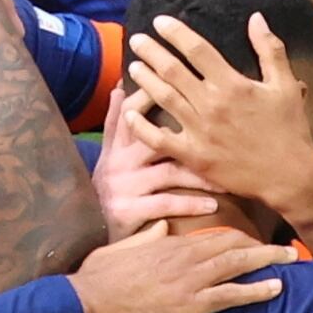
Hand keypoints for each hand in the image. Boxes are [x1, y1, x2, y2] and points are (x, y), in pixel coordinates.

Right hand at [68, 221, 292, 312]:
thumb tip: (161, 227)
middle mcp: (185, 256)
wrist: (87, 302)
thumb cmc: (98, 279)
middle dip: (262, 244)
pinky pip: (232, 294)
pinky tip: (277, 288)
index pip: (212, 234)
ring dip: (269, 260)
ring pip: (239, 263)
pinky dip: (257, 290)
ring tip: (292, 259)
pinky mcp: (191, 304)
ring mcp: (190, 279)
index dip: (237, 236)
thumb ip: (146, 238)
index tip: (254, 239)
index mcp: (168, 243)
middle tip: (285, 247)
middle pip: (233, 243)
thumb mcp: (122, 249)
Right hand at [94, 83, 218, 236]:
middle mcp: (119, 161)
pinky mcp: (129, 210)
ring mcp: (124, 185)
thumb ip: (115, 123)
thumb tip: (119, 88)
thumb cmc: (104, 190)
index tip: (184, 83)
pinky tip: (213, 205)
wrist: (85, 230)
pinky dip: (190, 204)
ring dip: (200, 174)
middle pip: (155, 136)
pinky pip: (165, 203)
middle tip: (224, 130)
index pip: (134, 111)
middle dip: (188, 131)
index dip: (153, 95)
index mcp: (116, 146)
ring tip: (227, 178)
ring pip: (169, 171)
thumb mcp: (106, 156)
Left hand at [121, 11, 312, 211]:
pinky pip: (158, 139)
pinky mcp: (194, 156)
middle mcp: (211, 104)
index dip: (175, 32)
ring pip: (163, 98)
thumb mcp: (286, 84)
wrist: (289, 176)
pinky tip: (128, 114)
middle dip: (151, 51)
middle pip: (172, 70)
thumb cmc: (289, 129)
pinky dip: (141, 126)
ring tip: (133, 66)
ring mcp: (200, 131)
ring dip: (144, 80)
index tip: (160, 22)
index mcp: (232, 83)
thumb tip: (256, 17)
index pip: (197, 49)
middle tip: (137, 39)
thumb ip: (270, 49)